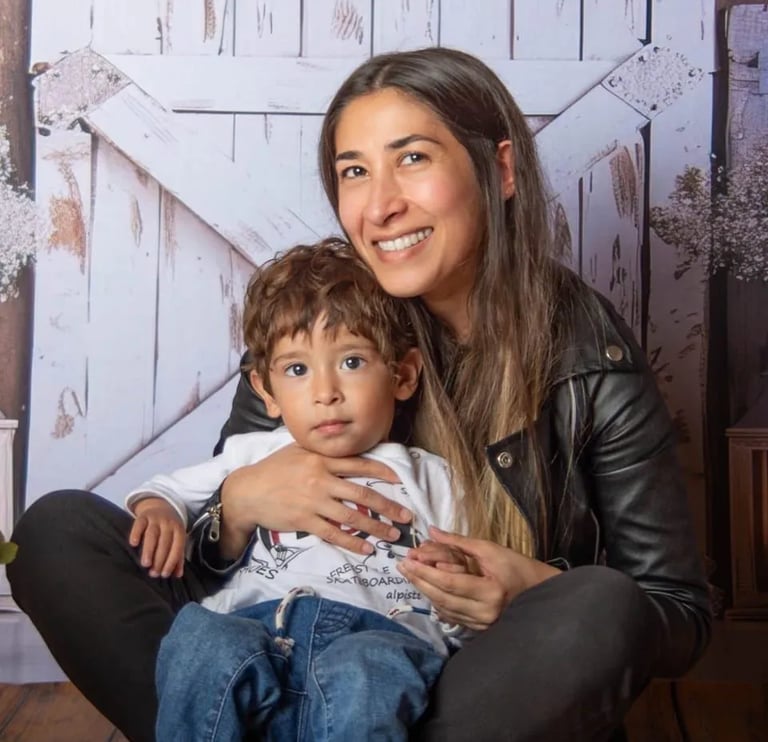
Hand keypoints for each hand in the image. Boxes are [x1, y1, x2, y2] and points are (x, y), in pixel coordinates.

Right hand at [128, 497, 185, 578]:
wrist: (160, 506)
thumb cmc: (169, 529)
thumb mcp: (177, 539)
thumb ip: (178, 556)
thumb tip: (178, 575)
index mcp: (179, 530)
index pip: (177, 547)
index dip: (171, 562)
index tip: (164, 574)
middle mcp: (168, 523)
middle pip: (164, 543)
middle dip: (159, 559)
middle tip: (153, 573)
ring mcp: (155, 519)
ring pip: (152, 535)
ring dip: (149, 550)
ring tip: (145, 564)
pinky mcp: (143, 516)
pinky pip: (139, 524)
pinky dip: (136, 533)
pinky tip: (133, 544)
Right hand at [219, 444, 412, 558]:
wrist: (248, 492)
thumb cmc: (274, 469)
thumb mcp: (297, 451)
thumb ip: (322, 451)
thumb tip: (347, 450)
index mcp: (322, 459)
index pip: (360, 464)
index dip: (383, 473)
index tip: (400, 481)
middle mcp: (321, 479)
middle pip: (363, 493)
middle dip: (388, 506)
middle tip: (406, 516)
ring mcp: (314, 502)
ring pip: (352, 516)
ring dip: (376, 527)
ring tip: (393, 535)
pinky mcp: (305, 521)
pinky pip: (334, 534)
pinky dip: (353, 543)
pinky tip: (367, 549)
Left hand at [397, 526, 559, 630]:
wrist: (541, 593)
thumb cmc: (518, 568)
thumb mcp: (491, 550)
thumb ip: (459, 542)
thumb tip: (432, 531)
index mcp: (490, 591)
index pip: (450, 583)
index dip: (426, 572)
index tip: (407, 560)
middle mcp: (485, 612)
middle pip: (442, 598)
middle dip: (419, 580)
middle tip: (402, 565)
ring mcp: (482, 624)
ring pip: (444, 608)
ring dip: (424, 590)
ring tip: (410, 574)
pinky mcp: (479, 628)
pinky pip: (451, 615)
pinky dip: (436, 600)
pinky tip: (426, 588)